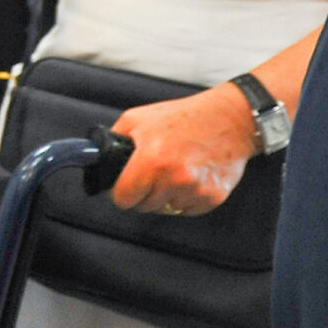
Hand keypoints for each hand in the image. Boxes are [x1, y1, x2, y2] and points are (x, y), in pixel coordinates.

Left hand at [108, 83, 255, 215]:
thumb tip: (96, 156)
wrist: (230, 119)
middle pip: (144, 206)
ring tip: (175, 170)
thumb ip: (115, 139)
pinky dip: (187, 198)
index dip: (122, 192)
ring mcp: (196, 189)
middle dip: (144, 193)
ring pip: (166, 209)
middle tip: (154, 172)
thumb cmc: (184, 117)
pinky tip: (192, 176)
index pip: (124, 199)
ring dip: (167, 195)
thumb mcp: (139, 118)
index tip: (126, 186)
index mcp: (151, 160)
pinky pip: (188, 209)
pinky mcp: (214, 197)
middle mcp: (174, 178)